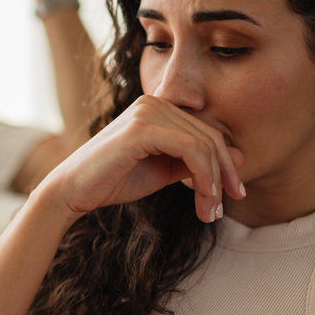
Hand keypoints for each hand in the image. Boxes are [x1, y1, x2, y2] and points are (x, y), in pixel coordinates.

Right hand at [40, 95, 245, 223]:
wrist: (73, 191)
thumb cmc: (113, 181)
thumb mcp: (163, 170)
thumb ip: (195, 163)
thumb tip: (241, 159)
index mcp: (158, 108)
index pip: (206, 132)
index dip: (226, 164)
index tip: (233, 194)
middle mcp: (154, 102)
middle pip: (210, 137)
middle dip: (223, 176)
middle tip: (223, 209)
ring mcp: (147, 111)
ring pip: (203, 145)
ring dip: (213, 183)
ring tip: (210, 212)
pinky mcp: (141, 127)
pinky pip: (190, 149)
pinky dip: (202, 176)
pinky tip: (201, 199)